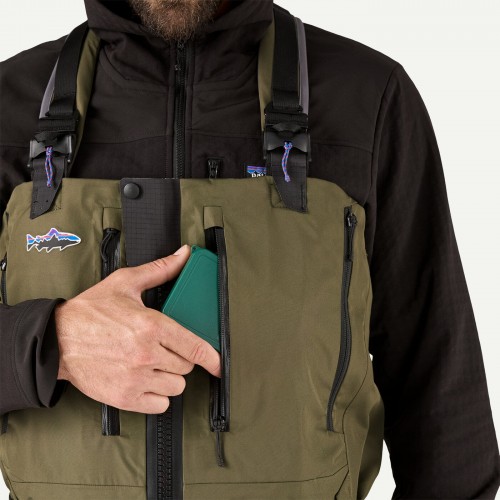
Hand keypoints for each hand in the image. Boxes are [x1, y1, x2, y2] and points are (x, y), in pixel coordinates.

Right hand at [54, 244, 220, 413]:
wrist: (57, 339)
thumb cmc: (90, 311)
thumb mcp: (126, 283)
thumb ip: (160, 270)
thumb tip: (184, 255)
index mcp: (152, 326)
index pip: (196, 348)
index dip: (213, 358)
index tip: (219, 364)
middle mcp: (146, 354)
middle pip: (187, 366)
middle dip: (181, 357)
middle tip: (165, 348)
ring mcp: (135, 379)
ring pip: (176, 387)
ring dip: (170, 377)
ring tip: (153, 364)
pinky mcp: (124, 398)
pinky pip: (160, 406)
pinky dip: (158, 396)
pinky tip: (146, 381)